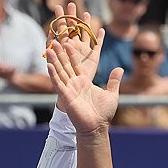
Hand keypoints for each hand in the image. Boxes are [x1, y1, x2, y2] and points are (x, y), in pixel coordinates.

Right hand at [45, 3, 117, 133]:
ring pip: (60, 72)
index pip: (77, 64)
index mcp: (84, 82)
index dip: (74, 53)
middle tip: (57, 39)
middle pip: (66, 65)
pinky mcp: (65, 97)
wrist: (96, 128)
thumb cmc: (103, 113)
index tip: (71, 40)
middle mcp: (75, 84)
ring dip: (54, 60)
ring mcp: (69, 90)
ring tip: (50, 48)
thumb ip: (113, 81)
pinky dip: (53, 74)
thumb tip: (119, 69)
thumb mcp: (112, 93)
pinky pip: (58, 83)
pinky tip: (48, 65)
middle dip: (62, 53)